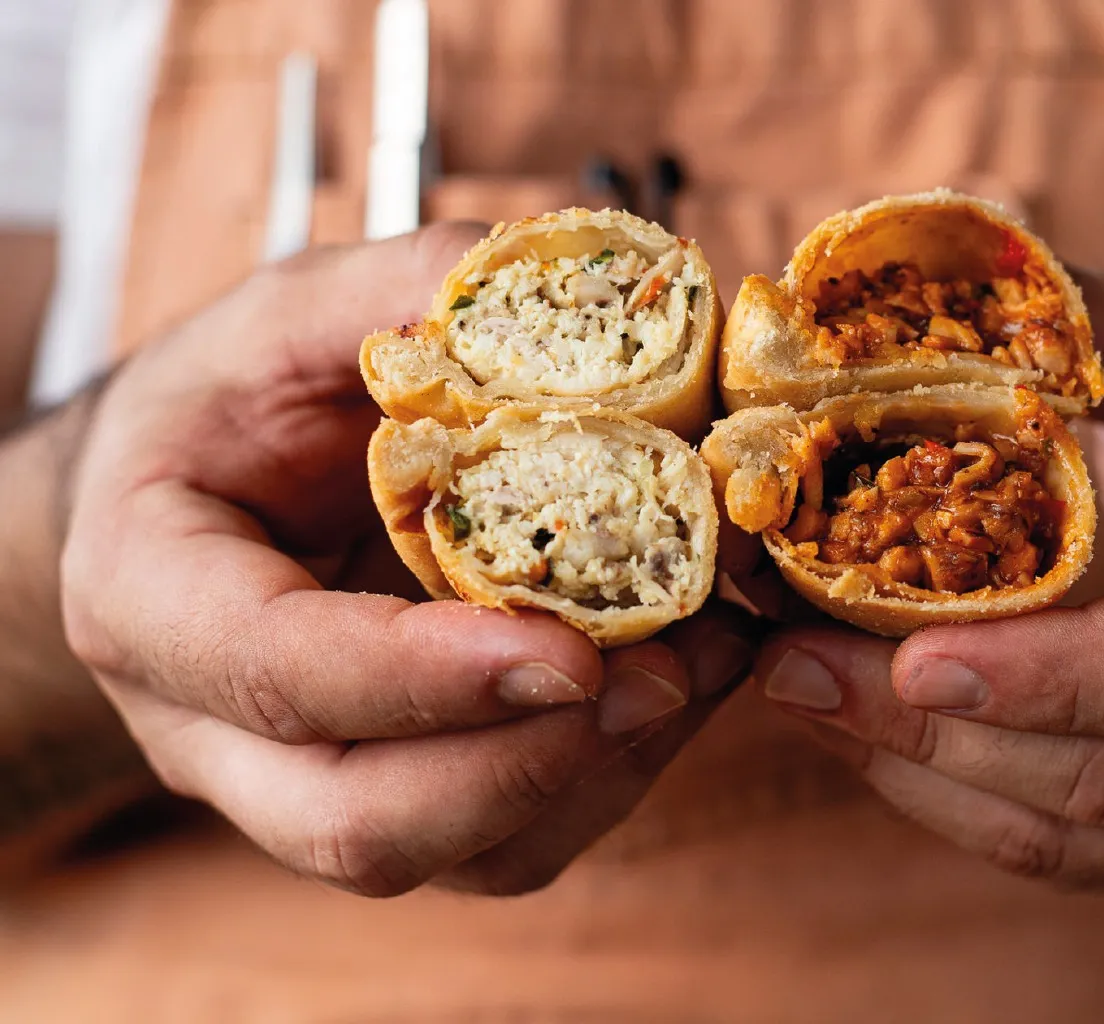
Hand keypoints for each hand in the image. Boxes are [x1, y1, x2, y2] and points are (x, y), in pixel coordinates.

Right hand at [60, 225, 753, 896]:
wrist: (198, 493)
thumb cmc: (235, 402)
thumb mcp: (292, 317)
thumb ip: (406, 295)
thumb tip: (578, 293)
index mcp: (152, 597)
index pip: (276, 674)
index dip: (426, 677)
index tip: (572, 652)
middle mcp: (215, 729)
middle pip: (359, 825)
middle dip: (530, 762)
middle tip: (668, 670)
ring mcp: (310, 785)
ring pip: (459, 854)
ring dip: (602, 772)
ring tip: (705, 661)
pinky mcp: (406, 799)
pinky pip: (517, 838)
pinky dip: (618, 771)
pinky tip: (683, 676)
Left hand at [753, 271, 1103, 884]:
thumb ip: (1091, 331)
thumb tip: (929, 288)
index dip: (1058, 676)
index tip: (907, 653)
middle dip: (941, 731)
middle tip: (795, 666)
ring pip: (1090, 838)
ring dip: (928, 776)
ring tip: (808, 693)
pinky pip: (1084, 859)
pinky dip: (965, 803)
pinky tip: (876, 736)